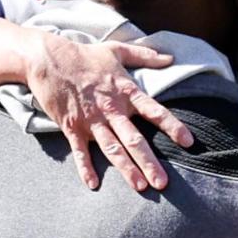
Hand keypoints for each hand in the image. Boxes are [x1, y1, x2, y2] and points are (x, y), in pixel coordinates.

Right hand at [25, 34, 187, 192]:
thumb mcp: (117, 50)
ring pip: (111, 149)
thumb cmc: (84, 55)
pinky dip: (85, 167)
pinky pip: (80, 151)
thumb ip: (145, 55)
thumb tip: (170, 57)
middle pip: (134, 139)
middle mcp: (111, 109)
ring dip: (126, 169)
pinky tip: (93, 184)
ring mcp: (91, 120)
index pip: (154, 111)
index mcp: (125, 91)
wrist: (48, 58)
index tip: (189, 142)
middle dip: (149, 162)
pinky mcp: (72, 126)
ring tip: (140, 187)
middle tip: (162, 183)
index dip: (172, 126)